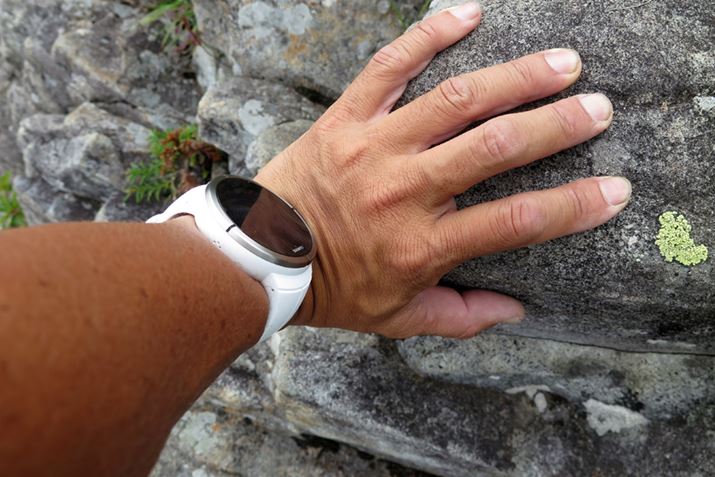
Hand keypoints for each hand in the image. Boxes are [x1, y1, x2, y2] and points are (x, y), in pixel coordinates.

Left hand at [254, 2, 628, 338]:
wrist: (260, 257)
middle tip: (598, 110)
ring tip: (562, 63)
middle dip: (555, 127)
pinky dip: (428, 36)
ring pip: (453, 101)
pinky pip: (389, 66)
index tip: (615, 191)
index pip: (513, 223)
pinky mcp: (345, 118)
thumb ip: (459, 316)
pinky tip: (469, 13)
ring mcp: (373, 147)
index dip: (571, 206)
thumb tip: (515, 309)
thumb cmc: (333, 289)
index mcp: (422, 245)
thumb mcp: (397, 319)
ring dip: (513, 77)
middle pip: (493, 149)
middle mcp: (403, 191)